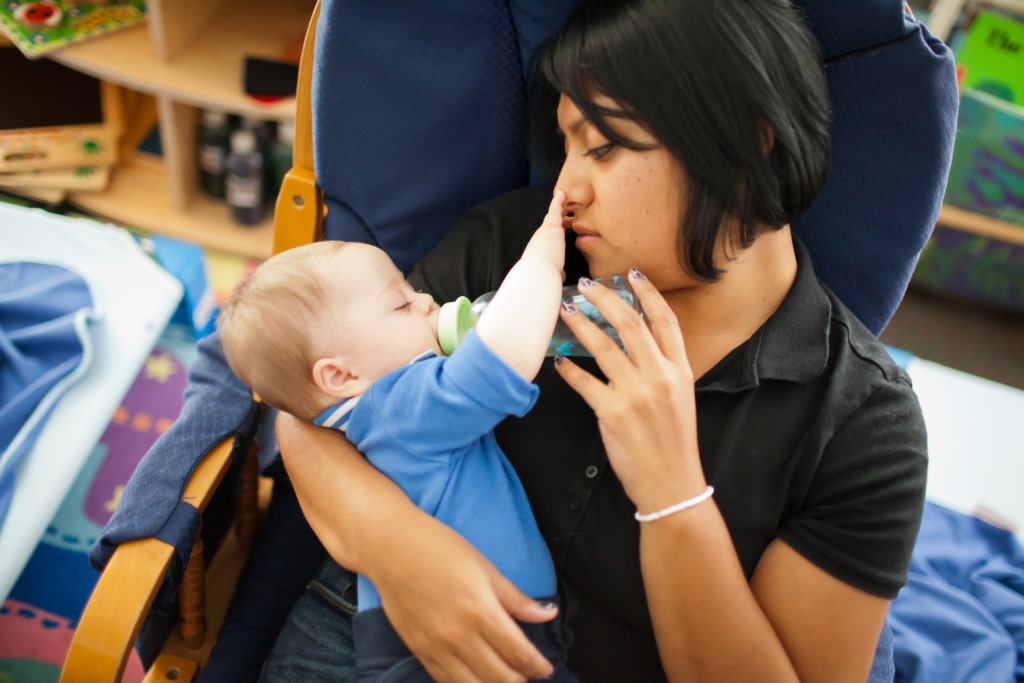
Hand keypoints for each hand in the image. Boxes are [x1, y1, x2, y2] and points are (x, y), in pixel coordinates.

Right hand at [275, 413, 557, 681]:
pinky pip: (447, 682)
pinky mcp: (419, 652)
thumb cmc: (437, 548)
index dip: (538, 666)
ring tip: (508, 679)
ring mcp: (436, 648)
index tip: (546, 667)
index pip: (519, 654)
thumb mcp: (484, 566)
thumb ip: (516, 597)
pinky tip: (477, 679)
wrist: (388, 548)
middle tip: (531, 675)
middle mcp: (459, 636)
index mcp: (480, 610)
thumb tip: (547, 613)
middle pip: (500, 678)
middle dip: (522, 681)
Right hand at [520, 189, 566, 277]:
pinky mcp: (552, 226)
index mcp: (541, 250)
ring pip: (552, 216)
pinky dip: (557, 201)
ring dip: (558, 207)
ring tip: (562, 197)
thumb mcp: (551, 273)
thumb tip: (561, 275)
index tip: (556, 235)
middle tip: (561, 212)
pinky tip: (561, 193)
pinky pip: (555, 210)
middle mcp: (541, 239)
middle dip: (556, 220)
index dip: (554, 237)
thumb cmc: (543, 275)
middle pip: (550, 227)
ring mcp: (546, 231)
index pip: (549, 241)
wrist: (538, 271)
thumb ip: (557, 271)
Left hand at [553, 270, 707, 512]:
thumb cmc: (673, 444)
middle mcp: (660, 376)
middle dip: (606, 298)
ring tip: (566, 310)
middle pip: (631, 323)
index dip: (648, 293)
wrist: (672, 485)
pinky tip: (558, 360)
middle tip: (587, 284)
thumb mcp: (680, 400)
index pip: (665, 321)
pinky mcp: (612, 413)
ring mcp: (636, 394)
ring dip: (581, 324)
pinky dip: (568, 368)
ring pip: (604, 346)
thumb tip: (634, 345)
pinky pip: (584, 381)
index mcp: (680, 371)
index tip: (631, 275)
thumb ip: (663, 371)